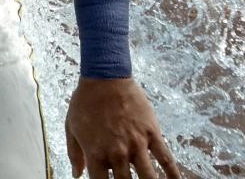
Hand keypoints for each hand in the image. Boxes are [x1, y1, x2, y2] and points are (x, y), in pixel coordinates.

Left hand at [65, 77, 179, 178]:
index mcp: (96, 154)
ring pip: (149, 177)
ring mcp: (136, 144)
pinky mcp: (151, 133)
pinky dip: (173, 173)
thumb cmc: (85, 101)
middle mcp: (117, 153)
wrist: (104, 77)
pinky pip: (166, 158)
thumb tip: (76, 174)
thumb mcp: (72, 127)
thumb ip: (74, 153)